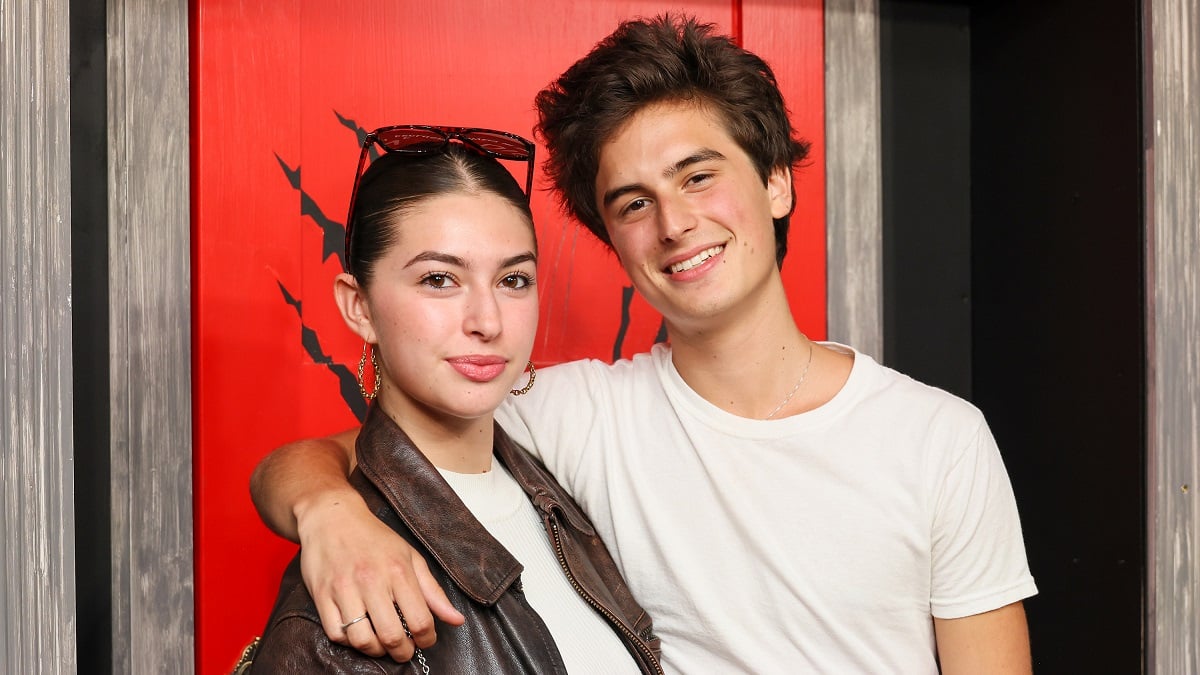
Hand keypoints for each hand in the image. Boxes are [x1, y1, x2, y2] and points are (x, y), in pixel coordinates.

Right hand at [295, 487, 465, 660]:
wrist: (332, 517)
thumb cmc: (374, 538)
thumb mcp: (411, 557)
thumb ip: (433, 592)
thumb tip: (456, 620)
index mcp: (398, 571)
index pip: (420, 620)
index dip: (427, 639)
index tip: (425, 640)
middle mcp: (371, 581)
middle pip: (392, 636)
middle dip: (402, 652)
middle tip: (404, 650)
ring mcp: (344, 589)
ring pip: (362, 639)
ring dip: (376, 651)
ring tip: (382, 645)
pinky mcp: (321, 595)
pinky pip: (336, 633)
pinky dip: (349, 642)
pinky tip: (358, 633)